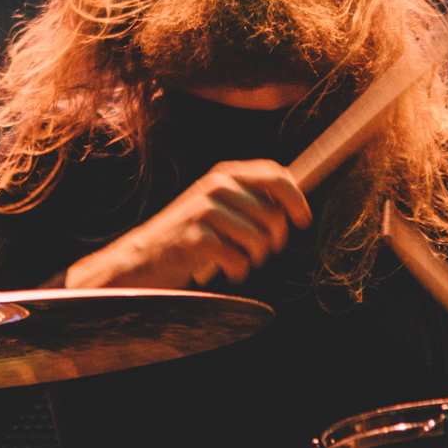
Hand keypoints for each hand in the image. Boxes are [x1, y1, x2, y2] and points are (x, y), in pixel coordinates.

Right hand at [64, 159, 311, 290]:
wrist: (144, 258)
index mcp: (225, 175)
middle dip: (274, 240)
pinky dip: (237, 272)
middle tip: (260, 251)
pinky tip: (225, 271)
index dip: (296, 200)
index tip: (303, 221)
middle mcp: (216, 187)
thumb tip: (295, 202)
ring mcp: (204, 211)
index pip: (276, 176)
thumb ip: (251, 198)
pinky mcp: (196, 238)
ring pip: (260, 240)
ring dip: (254, 259)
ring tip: (238, 261)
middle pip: (274, 214)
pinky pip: (239, 260)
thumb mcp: (219, 206)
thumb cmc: (190, 234)